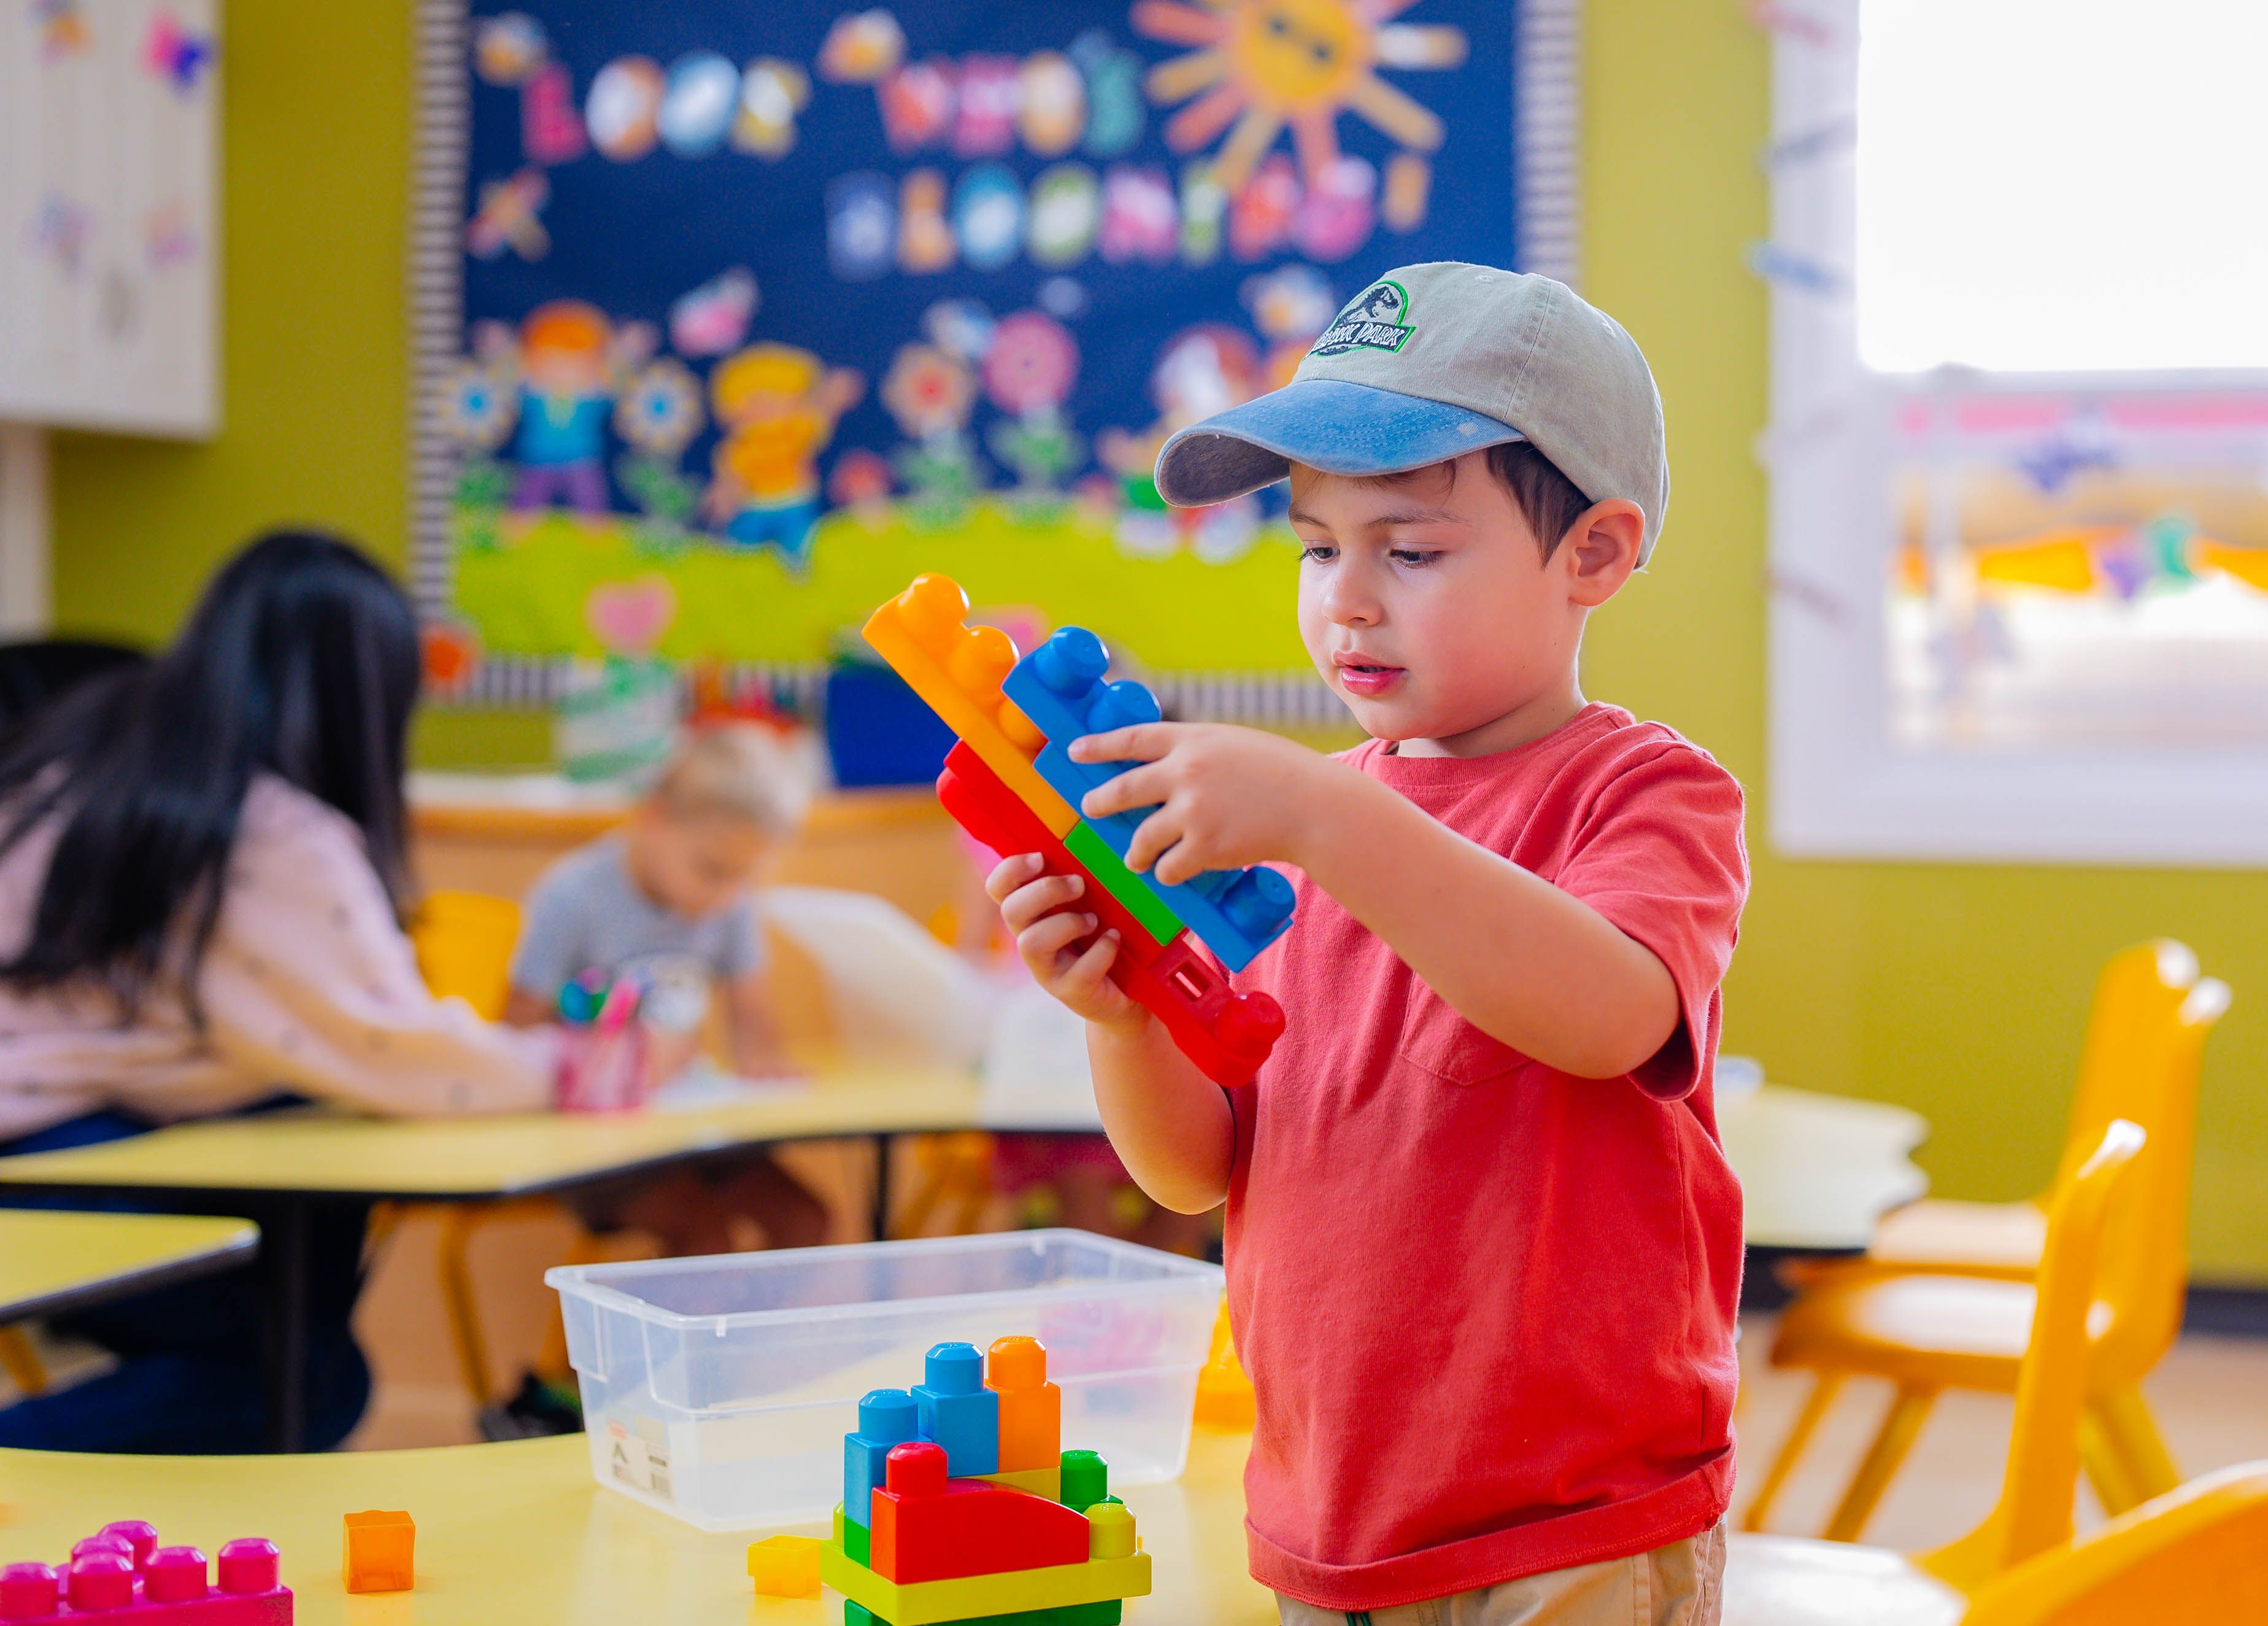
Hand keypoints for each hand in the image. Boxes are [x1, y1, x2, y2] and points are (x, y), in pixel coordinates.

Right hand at [984, 853, 1142, 1031]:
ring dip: (1066, 923)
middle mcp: (1031, 940)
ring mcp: (1048, 971)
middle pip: (1011, 910)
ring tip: (1095, 920)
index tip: (1040, 858)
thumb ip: (1080, 876)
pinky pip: (1078, 973)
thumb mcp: (1092, 902)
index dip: (1010, 870)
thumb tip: (1087, 831)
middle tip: (1079, 885)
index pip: (998, 888)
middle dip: (1045, 891)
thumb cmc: (1106, 936)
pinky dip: (1101, 951)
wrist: (1128, 992)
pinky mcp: (1072, 993)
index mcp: (1032, 914)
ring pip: (1031, 944)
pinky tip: (1114, 939)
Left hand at [1072, 722, 1327, 883]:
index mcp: (1193, 740)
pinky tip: (1173, 873)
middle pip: (1123, 789)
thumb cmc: (1280, 772)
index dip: (1099, 746)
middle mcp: (1185, 773)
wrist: (1314, 805)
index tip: (1074, 751)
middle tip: (1089, 808)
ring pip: (1141, 839)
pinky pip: (1168, 868)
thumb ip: (1197, 751)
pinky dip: (1167, 873)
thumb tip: (1162, 767)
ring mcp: (1193, 811)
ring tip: (1135, 859)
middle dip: (1100, 802)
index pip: (1133, 739)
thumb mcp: (1234, 744)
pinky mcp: (1204, 847)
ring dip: (1134, 853)